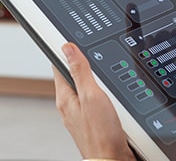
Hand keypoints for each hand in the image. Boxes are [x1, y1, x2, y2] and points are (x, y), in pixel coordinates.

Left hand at [54, 43, 136, 160]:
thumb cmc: (101, 136)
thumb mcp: (92, 96)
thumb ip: (80, 71)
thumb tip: (67, 47)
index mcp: (65, 97)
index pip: (59, 65)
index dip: (66, 51)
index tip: (69, 40)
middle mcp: (71, 106)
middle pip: (75, 76)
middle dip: (86, 66)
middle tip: (95, 56)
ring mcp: (84, 116)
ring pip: (90, 90)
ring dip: (100, 84)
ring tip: (108, 79)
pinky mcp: (97, 124)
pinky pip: (101, 104)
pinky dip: (108, 98)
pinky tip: (116, 100)